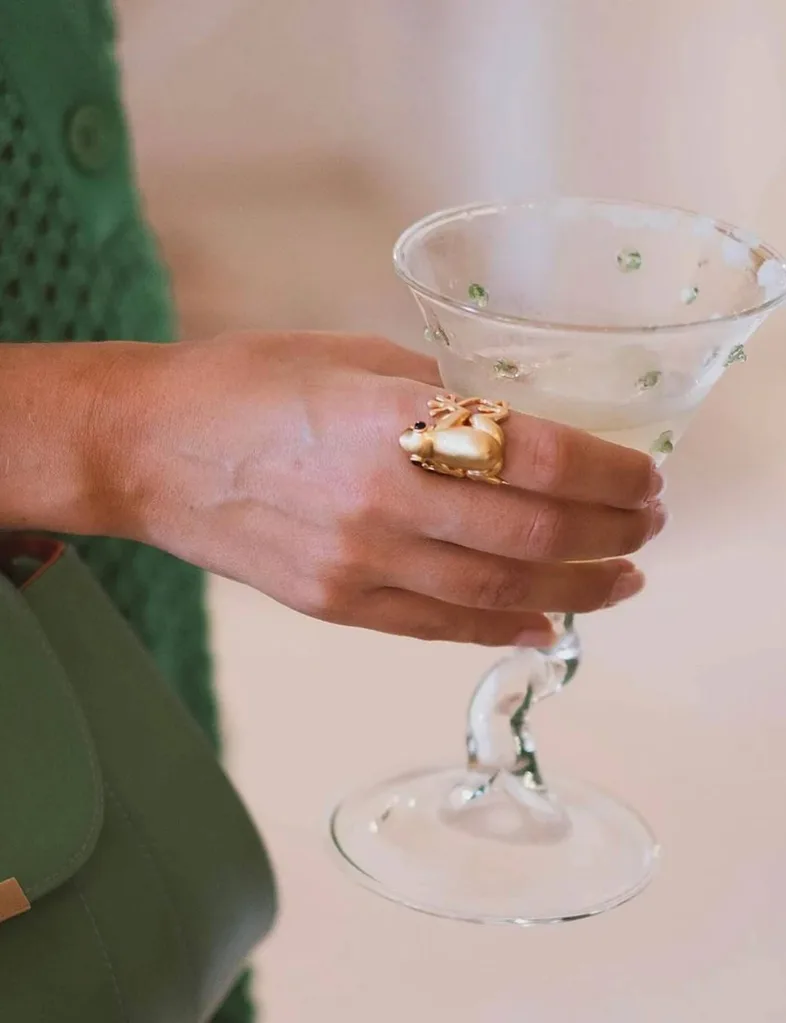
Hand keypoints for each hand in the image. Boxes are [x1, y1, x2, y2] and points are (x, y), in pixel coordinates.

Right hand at [115, 332, 665, 646]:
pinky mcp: (333, 604)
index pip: (535, 457)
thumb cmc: (245, 382)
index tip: (645, 477)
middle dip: (609, 535)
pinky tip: (543, 624)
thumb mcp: (354, 356)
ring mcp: (356, 564)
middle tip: (649, 527)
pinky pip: (435, 626)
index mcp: (388, 421)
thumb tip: (511, 424)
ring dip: (574, 591)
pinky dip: (500, 628)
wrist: (148, 449)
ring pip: (495, 591)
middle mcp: (380, 500)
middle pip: (530, 534)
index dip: (608, 473)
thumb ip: (440, 393)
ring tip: (621, 583)